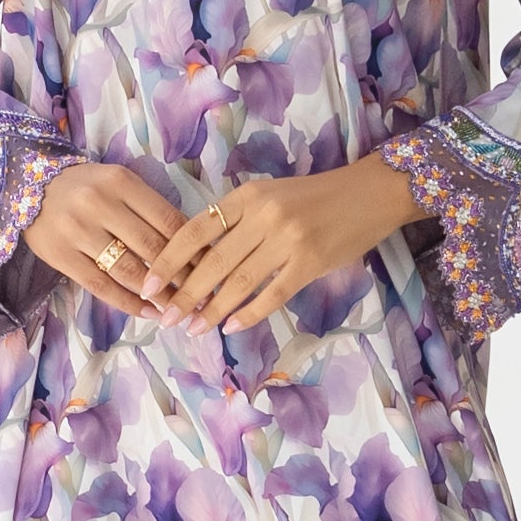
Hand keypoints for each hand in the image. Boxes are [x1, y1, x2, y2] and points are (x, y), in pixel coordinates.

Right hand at [26, 163, 198, 315]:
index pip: (168, 220)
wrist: (26, 184)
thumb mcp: (118, 183)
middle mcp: (99, 204)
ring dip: (158, 295)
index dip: (193, 249)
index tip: (211, 269)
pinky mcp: (61, 256)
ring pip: (128, 271)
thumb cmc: (84, 186)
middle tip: (201, 296)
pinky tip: (148, 312)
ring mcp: (78, 232)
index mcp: (121, 182)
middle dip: (181, 276)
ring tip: (178, 310)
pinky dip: (128, 303)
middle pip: (151, 247)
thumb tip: (191, 246)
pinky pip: (101, 286)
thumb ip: (148, 208)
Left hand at [138, 153, 427, 333]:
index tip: (149, 284)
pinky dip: (249, 313)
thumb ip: (238, 219)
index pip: (196, 230)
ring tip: (194, 328)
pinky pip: (272, 294)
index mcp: (248, 195)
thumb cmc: (316, 196)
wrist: (371, 193)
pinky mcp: (310, 263)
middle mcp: (264, 215)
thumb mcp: (270, 194)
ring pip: (238, 282)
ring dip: (212, 309)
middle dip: (185, 294)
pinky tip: (231, 327)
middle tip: (166, 317)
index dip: (169, 260)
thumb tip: (199, 258)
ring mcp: (288, 240)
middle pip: (212, 262)